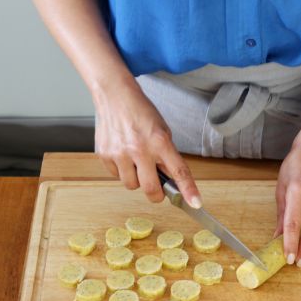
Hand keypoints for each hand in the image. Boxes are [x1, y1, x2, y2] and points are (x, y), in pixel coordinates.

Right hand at [93, 77, 201, 207]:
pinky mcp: (104, 155)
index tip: (195, 204)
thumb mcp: (162, 131)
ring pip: (131, 185)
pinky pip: (116, 176)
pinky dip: (122, 170)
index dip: (188, 190)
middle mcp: (139, 149)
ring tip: (136, 161)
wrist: (114, 96)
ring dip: (136, 179)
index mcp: (160, 141)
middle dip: (156, 194)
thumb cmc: (141, 113)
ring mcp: (120, 153)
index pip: (179, 171)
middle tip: (157, 190)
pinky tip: (123, 154)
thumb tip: (171, 181)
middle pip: (150, 189)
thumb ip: (167, 156)